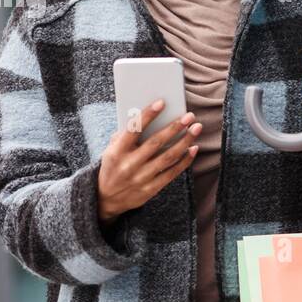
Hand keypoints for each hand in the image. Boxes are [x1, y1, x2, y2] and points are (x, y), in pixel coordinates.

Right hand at [96, 98, 201, 222]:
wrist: (105, 199)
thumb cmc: (112, 166)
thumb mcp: (110, 150)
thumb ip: (124, 135)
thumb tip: (145, 117)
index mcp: (116, 152)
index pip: (133, 129)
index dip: (147, 115)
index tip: (162, 102)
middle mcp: (129, 165)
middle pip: (156, 142)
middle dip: (174, 127)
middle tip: (189, 116)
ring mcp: (141, 178)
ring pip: (168, 157)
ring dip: (185, 141)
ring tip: (196, 128)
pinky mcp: (151, 189)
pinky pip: (172, 173)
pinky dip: (185, 160)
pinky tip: (193, 148)